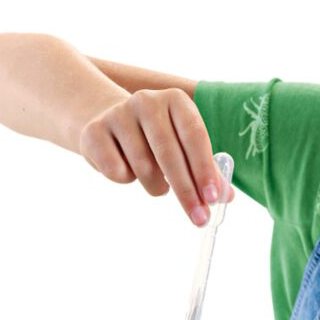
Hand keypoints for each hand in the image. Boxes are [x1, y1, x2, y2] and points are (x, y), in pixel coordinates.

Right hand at [77, 88, 234, 226]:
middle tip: (199, 218)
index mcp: (175, 100)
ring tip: (158, 184)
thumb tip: (226, 196)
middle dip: (187, 191)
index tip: (214, 199)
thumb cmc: (157, 140)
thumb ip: (207, 171)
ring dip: (156, 187)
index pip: (194, 136)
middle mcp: (146, 101)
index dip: (205, 170)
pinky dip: (127, 179)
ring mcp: (117, 114)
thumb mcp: (184, 147)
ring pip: (143, 167)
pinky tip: (127, 168)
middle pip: (169, 154)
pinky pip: (116, 171)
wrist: (109, 123)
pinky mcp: (93, 132)